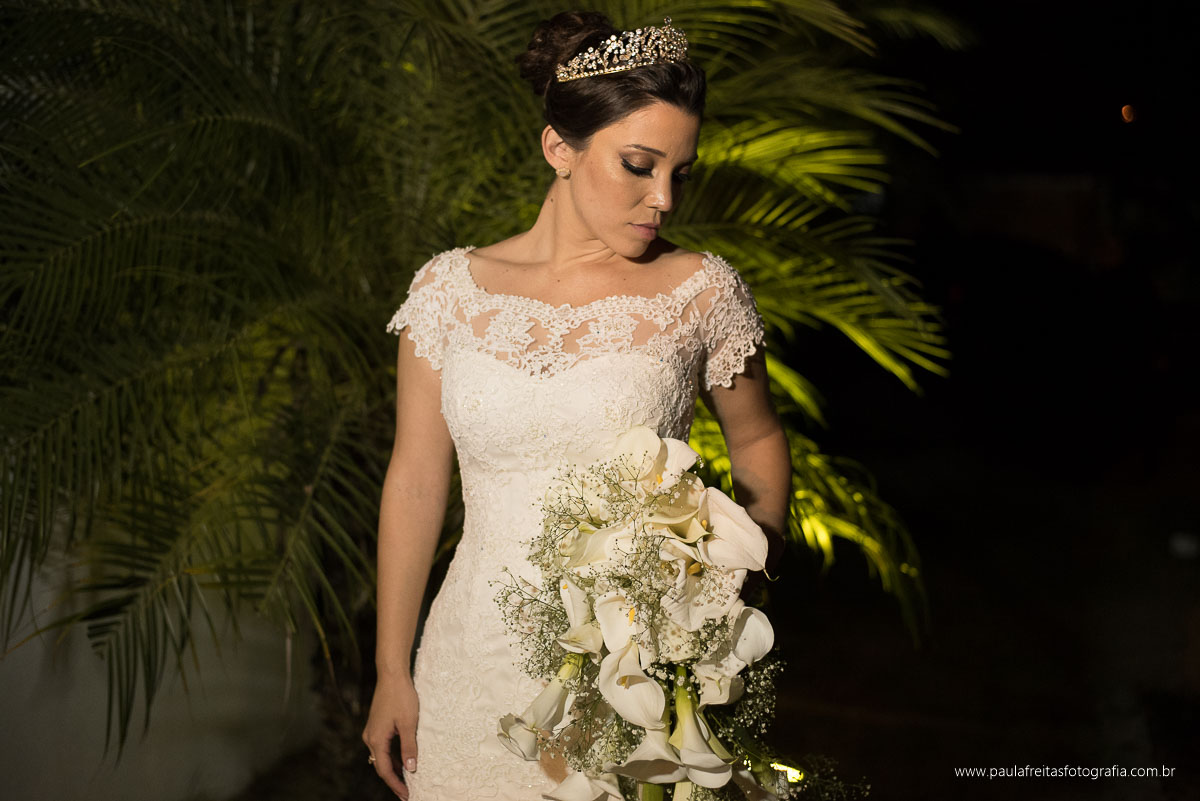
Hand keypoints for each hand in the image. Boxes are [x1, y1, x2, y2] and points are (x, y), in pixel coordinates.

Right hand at [362, 672, 419, 798]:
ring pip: (381, 756)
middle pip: (381, 765)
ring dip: (393, 768)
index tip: (406, 795)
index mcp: (376, 739)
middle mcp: (370, 737)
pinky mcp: (376, 724)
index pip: (385, 770)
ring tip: (406, 779)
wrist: (391, 675)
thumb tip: (411, 769)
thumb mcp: (409, 724)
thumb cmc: (401, 697)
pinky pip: (382, 746)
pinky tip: (402, 759)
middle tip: (406, 791)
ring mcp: (371, 730)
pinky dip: (391, 756)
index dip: (396, 784)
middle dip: (393, 779)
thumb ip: (409, 747)